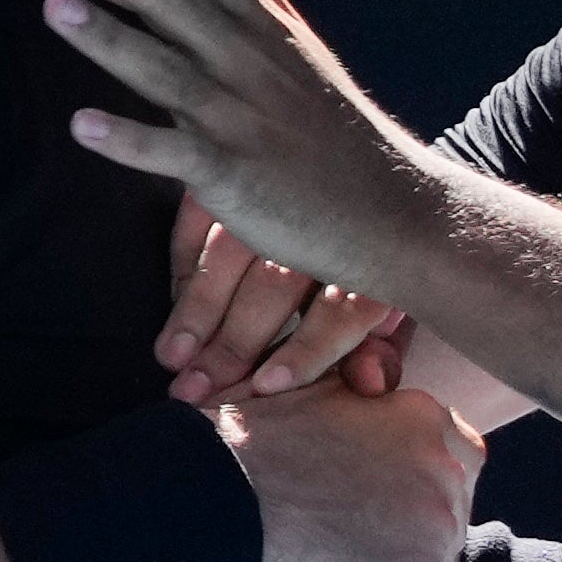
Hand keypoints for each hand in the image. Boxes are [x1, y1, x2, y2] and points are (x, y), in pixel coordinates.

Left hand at [29, 0, 433, 286]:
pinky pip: (178, 155)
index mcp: (257, 25)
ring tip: (53, 6)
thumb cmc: (327, 124)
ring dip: (110, 38)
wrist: (390, 211)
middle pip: (173, 0)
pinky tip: (82, 126)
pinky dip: (132, 141)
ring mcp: (242, 119)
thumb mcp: (288, 32)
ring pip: (168, 70)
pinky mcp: (237, 177)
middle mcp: (247, 62)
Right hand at [163, 193, 405, 403]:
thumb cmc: (377, 260)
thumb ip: (380, 352)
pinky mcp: (238, 172)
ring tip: (170, 356)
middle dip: (233, 343)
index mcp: (375, 257)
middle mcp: (329, 220)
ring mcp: (279, 190)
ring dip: (196, 308)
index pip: (343, 309)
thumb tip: (370, 384)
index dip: (307, 351)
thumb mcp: (390, 306)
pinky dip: (185, 260)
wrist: (381, 177)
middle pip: (277, 283)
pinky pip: (201, 214)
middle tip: (194, 389)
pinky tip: (173, 301)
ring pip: (231, 249)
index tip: (266, 386)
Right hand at [214, 380, 486, 561]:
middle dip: (400, 556)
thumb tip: (367, 460)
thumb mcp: (320, 398)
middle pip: (443, 526)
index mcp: (421, 418)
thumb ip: (362, 419)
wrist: (218, 493)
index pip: (454, 468)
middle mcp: (443, 468)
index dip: (420, 501)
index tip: (383, 523)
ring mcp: (436, 529)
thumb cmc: (247, 447)